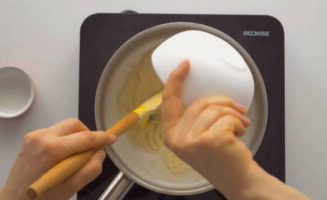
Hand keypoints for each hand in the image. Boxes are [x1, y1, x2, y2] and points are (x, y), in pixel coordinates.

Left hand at [0, 118, 115, 199]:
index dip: (102, 137)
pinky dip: (65, 139)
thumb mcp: (71, 188)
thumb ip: (91, 169)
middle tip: (91, 151)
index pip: (84, 137)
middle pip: (74, 124)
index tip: (112, 138)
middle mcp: (41, 137)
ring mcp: (34, 136)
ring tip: (74, 157)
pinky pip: (56, 131)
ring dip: (76, 137)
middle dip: (87, 135)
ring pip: (65, 126)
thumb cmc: (42, 198)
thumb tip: (100, 152)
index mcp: (52, 150)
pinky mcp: (31, 137)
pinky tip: (61, 156)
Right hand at [162, 60, 310, 199]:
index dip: (176, 80)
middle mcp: (177, 139)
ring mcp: (192, 141)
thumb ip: (194, 118)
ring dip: (233, 113)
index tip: (185, 64)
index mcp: (171, 134)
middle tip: (237, 110)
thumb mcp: (197, 137)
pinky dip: (238, 122)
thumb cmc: (220, 156)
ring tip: (240, 125)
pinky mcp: (210, 140)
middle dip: (223, 102)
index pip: (168, 101)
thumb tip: (207, 95)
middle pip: (199, 102)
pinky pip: (227, 117)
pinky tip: (240, 133)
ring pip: (215, 108)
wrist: (236, 179)